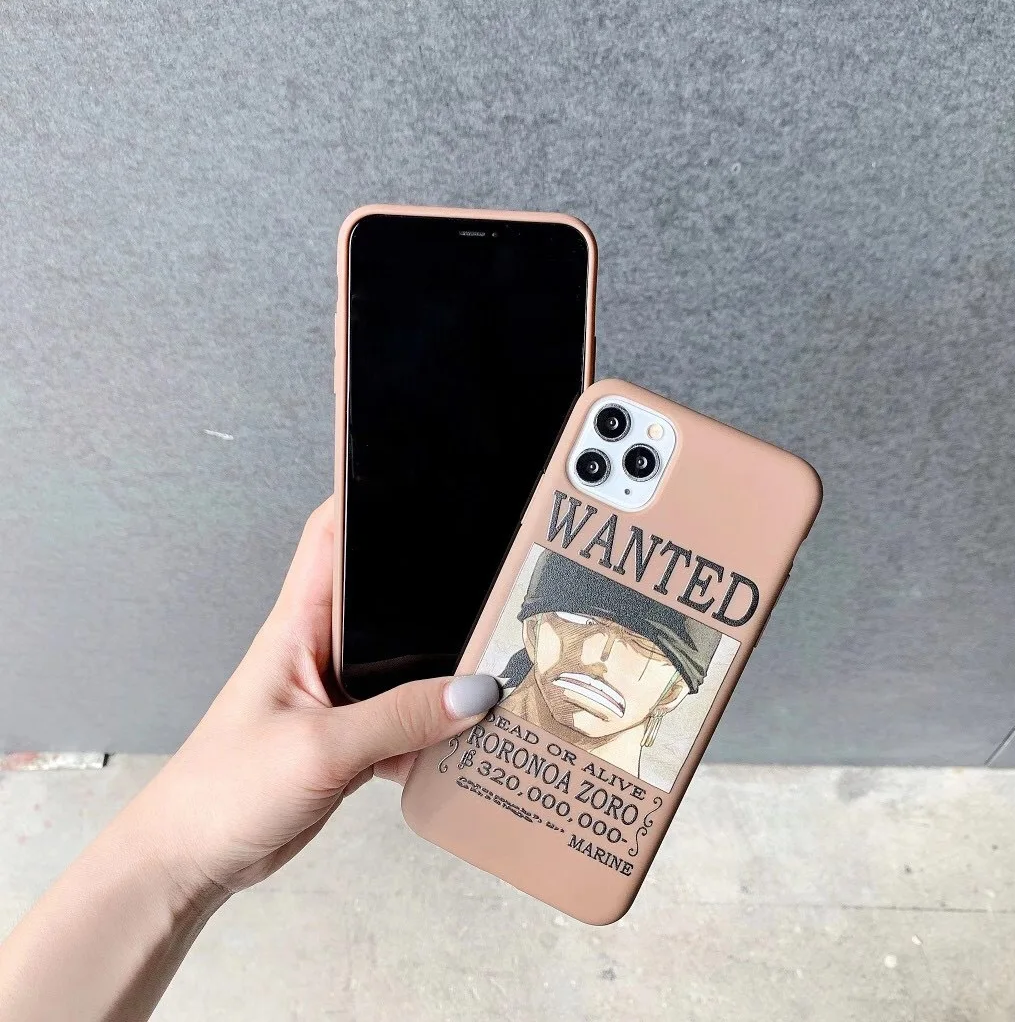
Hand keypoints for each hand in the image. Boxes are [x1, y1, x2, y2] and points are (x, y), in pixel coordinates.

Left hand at [121, 498, 499, 898]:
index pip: (331, 535)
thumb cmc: (224, 790)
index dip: (369, 497)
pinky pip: (407, 716)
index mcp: (299, 624)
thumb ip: (400, 719)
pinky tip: (465, 738)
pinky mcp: (352, 735)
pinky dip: (435, 726)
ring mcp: (339, 692)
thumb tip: (476, 691)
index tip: (425, 479)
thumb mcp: (319, 749)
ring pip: (405, 662)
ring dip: (443, 668)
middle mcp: (322, 647)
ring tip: (497, 663)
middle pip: (388, 597)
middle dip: (436, 589)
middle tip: (494, 582)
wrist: (192, 860)